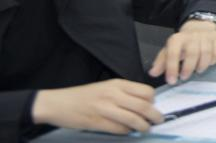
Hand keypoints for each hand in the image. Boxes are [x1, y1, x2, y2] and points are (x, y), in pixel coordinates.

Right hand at [31, 79, 162, 133]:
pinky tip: (127, 131)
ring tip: (146, 128)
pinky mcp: (98, 123)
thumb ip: (123, 93)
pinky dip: (127, 132)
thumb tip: (143, 104)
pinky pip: (120, 129)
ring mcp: (105, 109)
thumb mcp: (105, 87)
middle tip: (158, 120)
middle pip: (144, 106)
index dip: (153, 100)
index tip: (153, 106)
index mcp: (117, 84)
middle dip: (155, 116)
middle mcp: (113, 95)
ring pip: (134, 119)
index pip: (146, 91)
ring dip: (144, 126)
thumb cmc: (82, 96)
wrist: (57, 103)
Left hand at [148, 20, 215, 84]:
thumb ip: (161, 62)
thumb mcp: (169, 50)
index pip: (173, 53)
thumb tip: (153, 73)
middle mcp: (192, 36)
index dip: (172, 68)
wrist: (199, 27)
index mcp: (177, 39)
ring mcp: (206, 36)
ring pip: (206, 53)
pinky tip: (208, 63)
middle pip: (192, 53)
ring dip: (202, 65)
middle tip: (185, 77)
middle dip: (188, 68)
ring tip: (198, 70)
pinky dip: (213, 61)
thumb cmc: (183, 43)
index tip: (172, 80)